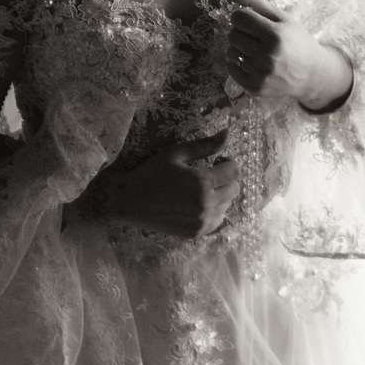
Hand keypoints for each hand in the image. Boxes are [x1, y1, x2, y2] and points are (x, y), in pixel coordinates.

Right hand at [106, 129, 238, 239]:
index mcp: (202, 181)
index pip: (234, 172)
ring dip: (220, 195)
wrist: (130, 201)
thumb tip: (227, 133)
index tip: (217, 160)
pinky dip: (214, 212)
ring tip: (202, 189)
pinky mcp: (196, 232)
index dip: (229, 162)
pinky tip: (199, 204)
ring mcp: (202, 221)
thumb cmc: (151, 172)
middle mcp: (206, 203)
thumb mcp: (176, 153)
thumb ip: (204, 145)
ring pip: (227, 206)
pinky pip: (218, 222)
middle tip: (210, 174)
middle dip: (226, 178)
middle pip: (234, 189)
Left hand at [224, 0, 352, 109]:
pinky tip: (254, 62)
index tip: (254, 22)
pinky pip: (231, 68)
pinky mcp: (255, 87)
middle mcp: (268, 56)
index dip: (244, 17)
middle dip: (242, 32)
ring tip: (257, 50)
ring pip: (230, 51)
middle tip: (258, 37)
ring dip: (239, 48)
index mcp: (276, 35)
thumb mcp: (281, 17)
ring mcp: (261, 74)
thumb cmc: (296, 40)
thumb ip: (253, 1)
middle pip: (233, 34)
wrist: (312, 74)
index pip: (238, 18)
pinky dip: (238, 63)